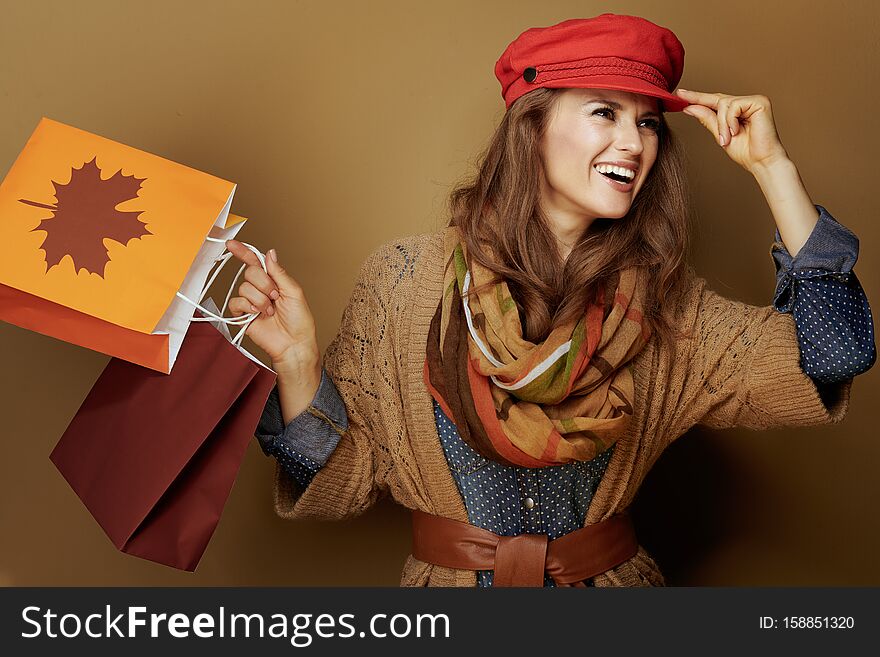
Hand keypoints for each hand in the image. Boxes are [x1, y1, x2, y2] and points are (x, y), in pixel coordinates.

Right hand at [224, 240, 319, 372]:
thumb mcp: (294, 292)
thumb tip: (270, 253)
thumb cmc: (299, 321)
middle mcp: (260, 289)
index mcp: (273, 280)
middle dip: (264, 284)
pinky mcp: (243, 315)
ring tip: (270, 311)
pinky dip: (247, 307)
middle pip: (250, 272)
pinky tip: (257, 314)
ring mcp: (251, 301)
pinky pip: (236, 302)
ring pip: (244, 288)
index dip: (243, 252)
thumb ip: (279, 272)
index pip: (256, 262)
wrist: (293, 344)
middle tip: (275, 297)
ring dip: (260, 300)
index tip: (231, 244)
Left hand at [674, 89, 790, 173]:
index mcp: (737, 110)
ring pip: (723, 104)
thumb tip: (690, 107)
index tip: (680, 93)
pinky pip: (733, 106)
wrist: (761, 162)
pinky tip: (737, 132)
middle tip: (686, 106)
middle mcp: (745, 102)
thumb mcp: (720, 134)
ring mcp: (753, 100)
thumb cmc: (744, 151)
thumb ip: (707, 119)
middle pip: (717, 100)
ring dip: (721, 125)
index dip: (697, 97)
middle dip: (704, 107)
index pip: (714, 101)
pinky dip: (730, 122)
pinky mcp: (759, 101)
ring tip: (727, 139)